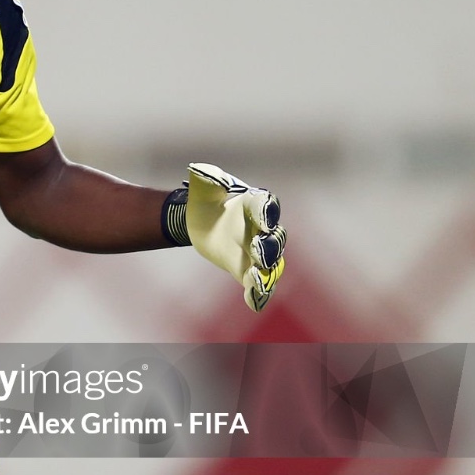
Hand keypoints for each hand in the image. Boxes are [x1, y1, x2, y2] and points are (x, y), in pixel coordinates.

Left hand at [185, 163, 285, 311]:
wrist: (201, 222)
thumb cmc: (206, 200)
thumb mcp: (203, 187)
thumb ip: (206, 179)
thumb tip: (199, 171)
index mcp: (255, 204)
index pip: (267, 206)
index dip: (267, 212)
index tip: (264, 219)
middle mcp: (263, 229)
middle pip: (275, 238)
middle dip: (269, 245)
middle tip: (257, 250)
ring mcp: (258, 251)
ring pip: (271, 263)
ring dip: (267, 271)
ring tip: (258, 279)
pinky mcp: (247, 269)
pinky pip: (257, 283)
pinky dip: (258, 293)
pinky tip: (253, 303)